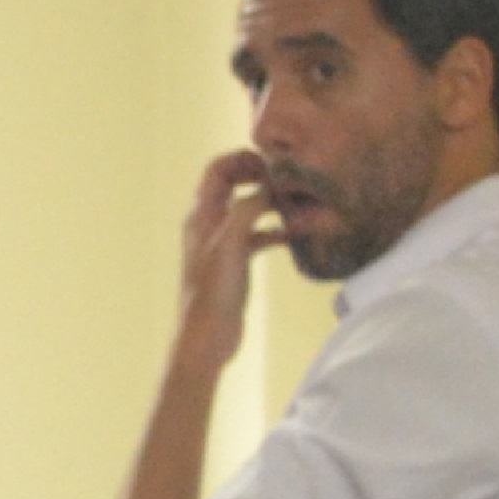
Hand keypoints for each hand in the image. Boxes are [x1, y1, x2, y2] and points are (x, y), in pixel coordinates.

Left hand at [172, 148, 280, 358]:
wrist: (207, 338)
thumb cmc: (211, 293)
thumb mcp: (230, 243)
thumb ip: (247, 209)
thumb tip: (270, 187)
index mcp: (200, 215)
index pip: (217, 169)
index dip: (244, 161)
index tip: (272, 166)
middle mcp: (209, 225)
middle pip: (234, 184)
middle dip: (262, 178)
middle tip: (289, 181)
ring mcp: (222, 243)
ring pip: (250, 210)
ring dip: (273, 204)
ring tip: (298, 204)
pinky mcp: (236, 261)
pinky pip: (258, 235)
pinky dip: (275, 230)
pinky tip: (294, 234)